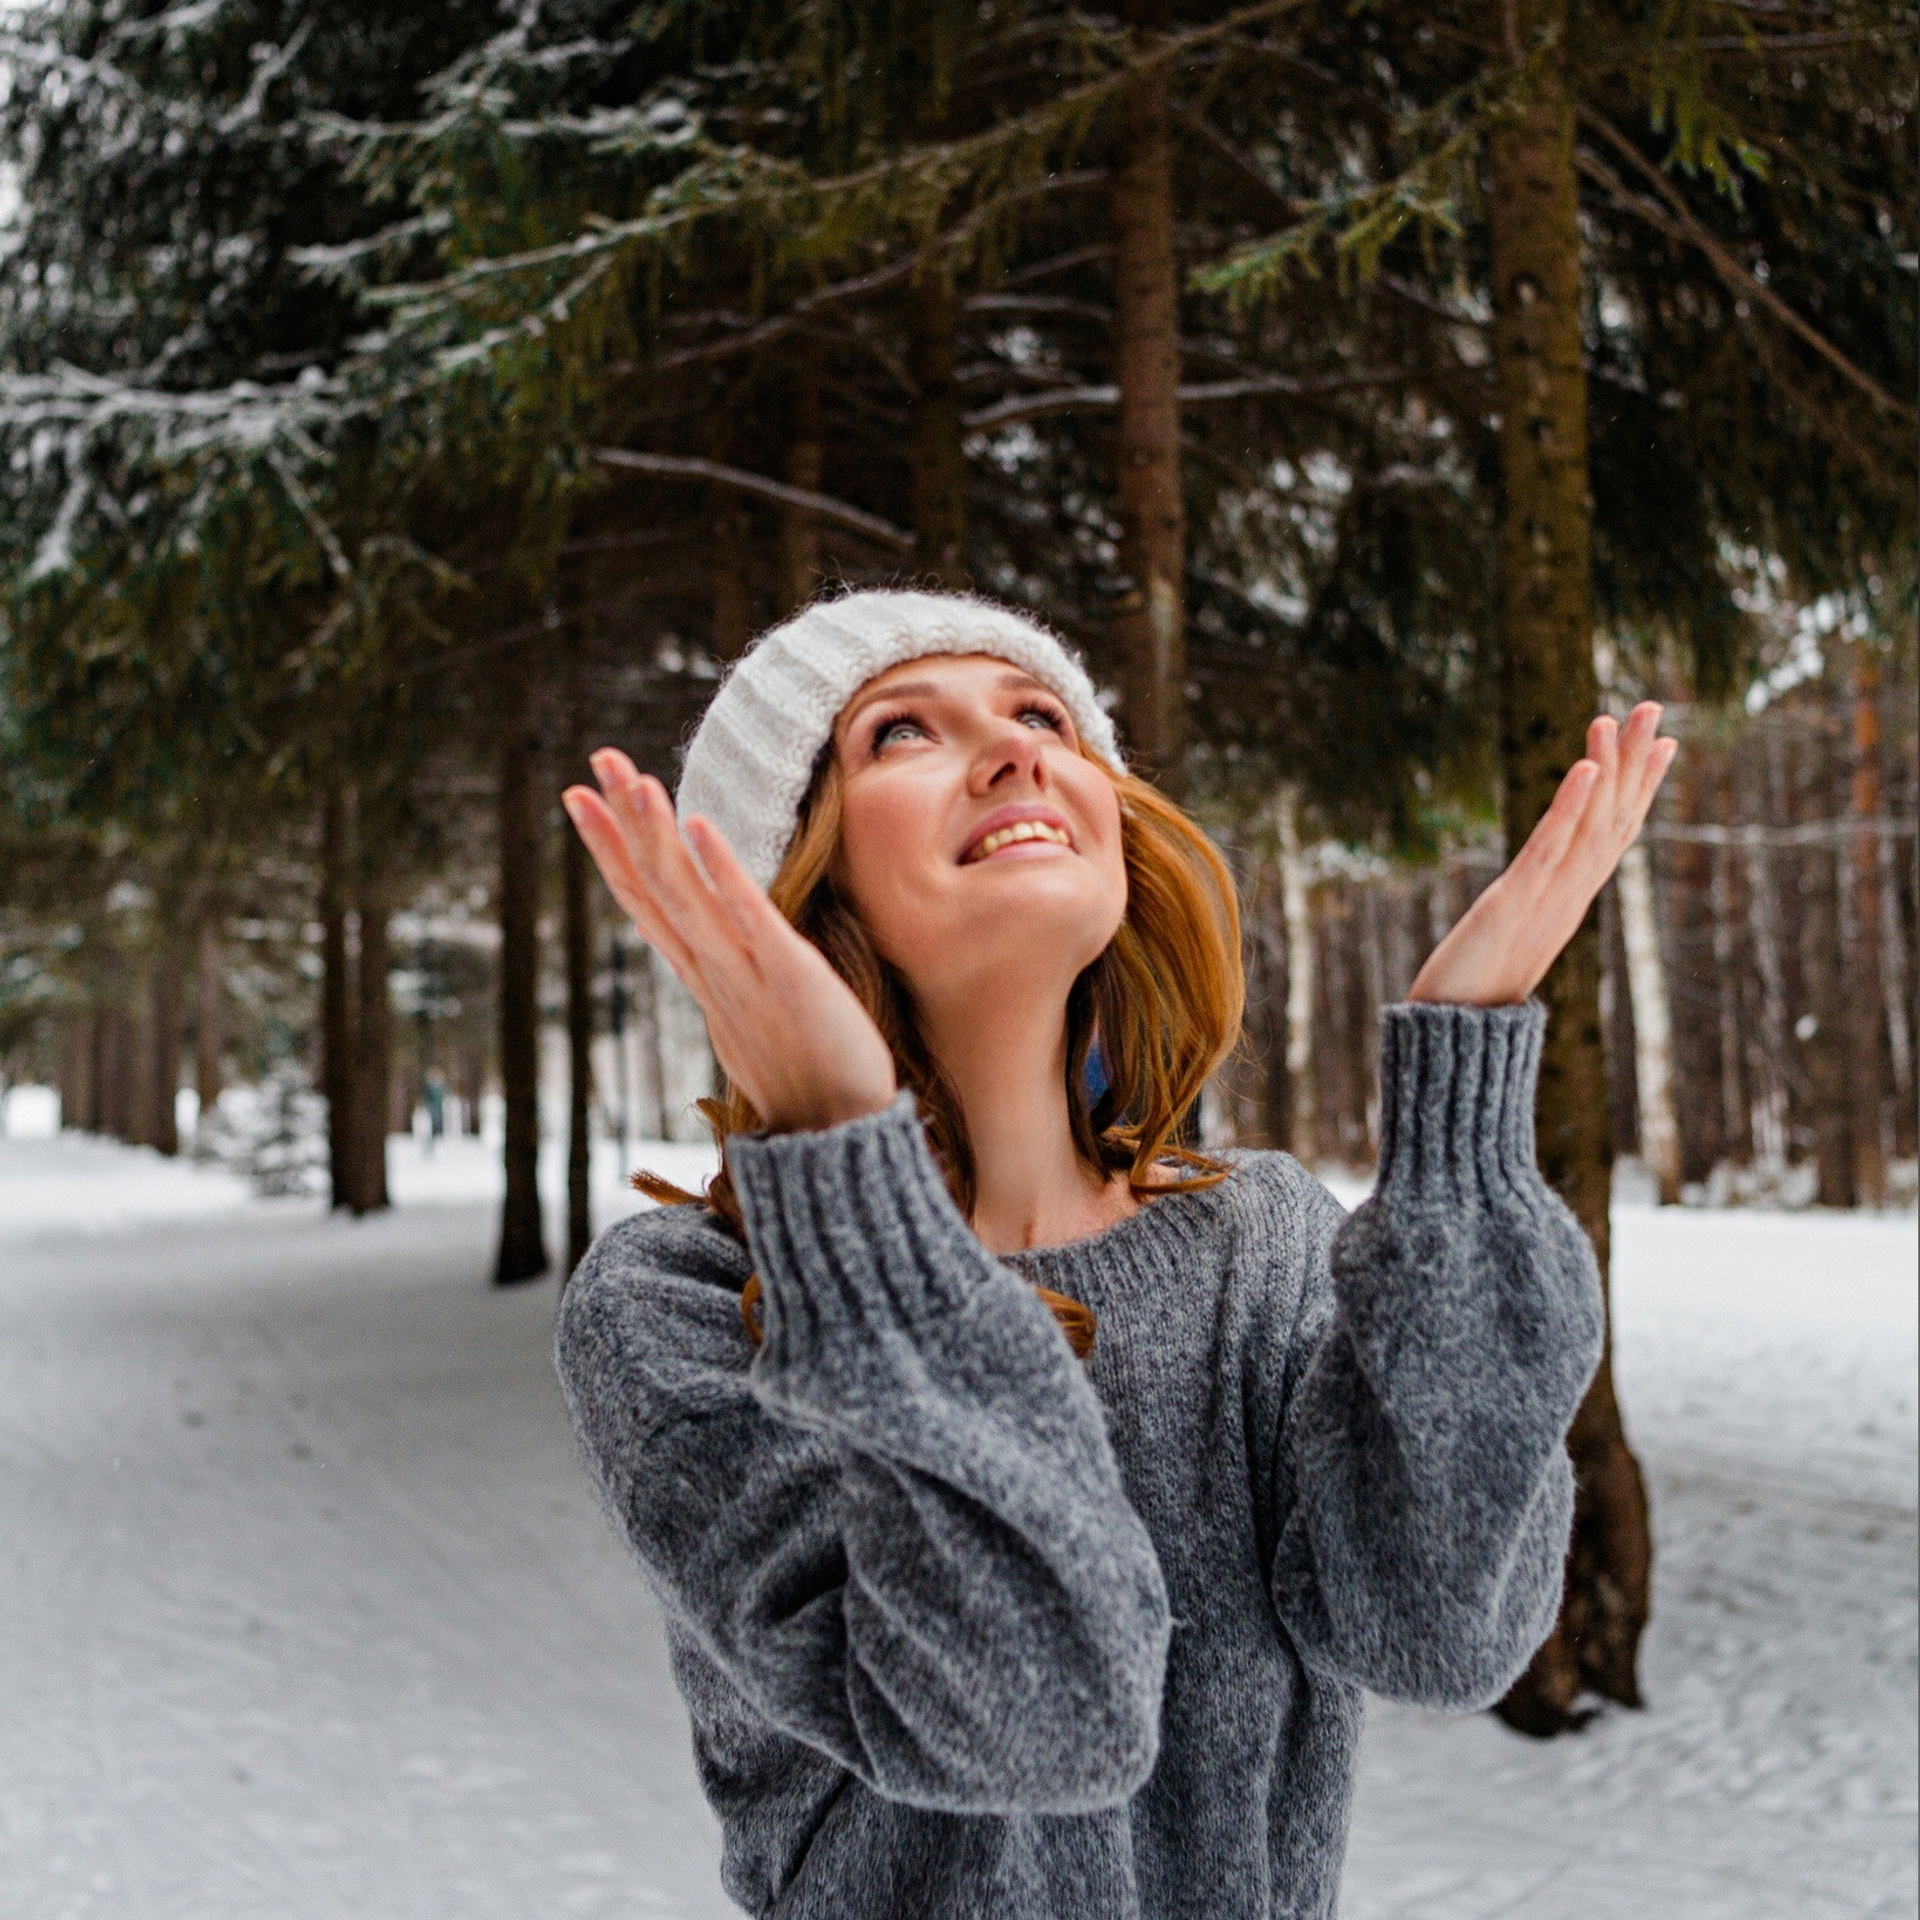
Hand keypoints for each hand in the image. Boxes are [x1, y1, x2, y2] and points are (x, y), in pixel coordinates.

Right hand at [562, 749, 897, 1132]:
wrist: (837, 1139)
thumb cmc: (803, 1079)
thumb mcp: (747, 1018)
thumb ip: (717, 973)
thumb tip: (682, 942)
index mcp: (703, 975)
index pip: (644, 900)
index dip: (610, 848)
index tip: (577, 797)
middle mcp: (712, 970)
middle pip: (654, 885)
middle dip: (622, 821)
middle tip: (594, 759)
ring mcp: (743, 973)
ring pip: (686, 895)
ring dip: (656, 834)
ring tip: (633, 778)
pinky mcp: (786, 977)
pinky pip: (747, 918)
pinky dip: (720, 872)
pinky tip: (698, 825)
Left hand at [1407, 703, 1677, 1006]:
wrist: (1453, 1042)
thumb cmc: (1470, 1001)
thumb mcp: (1504, 945)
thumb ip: (1523, 916)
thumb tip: (1527, 900)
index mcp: (1568, 903)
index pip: (1613, 835)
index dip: (1641, 788)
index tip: (1664, 742)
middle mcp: (1567, 898)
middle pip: (1613, 820)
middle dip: (1635, 762)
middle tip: (1654, 705)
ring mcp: (1546, 902)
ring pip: (1589, 827)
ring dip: (1607, 769)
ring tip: (1618, 718)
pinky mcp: (1514, 906)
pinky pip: (1549, 850)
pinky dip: (1570, 808)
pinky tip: (1584, 769)